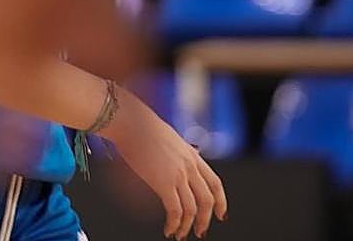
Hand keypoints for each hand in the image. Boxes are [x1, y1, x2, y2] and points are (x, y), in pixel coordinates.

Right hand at [103, 89, 226, 238]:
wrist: (131, 122)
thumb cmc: (142, 127)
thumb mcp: (168, 138)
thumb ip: (176, 154)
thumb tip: (174, 164)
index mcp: (192, 154)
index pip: (215, 183)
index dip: (221, 201)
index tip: (220, 214)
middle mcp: (190, 166)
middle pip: (207, 200)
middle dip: (205, 220)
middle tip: (199, 232)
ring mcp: (179, 175)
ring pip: (192, 209)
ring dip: (187, 226)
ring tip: (178, 234)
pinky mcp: (164, 183)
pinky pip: (175, 211)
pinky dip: (174, 224)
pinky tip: (168, 229)